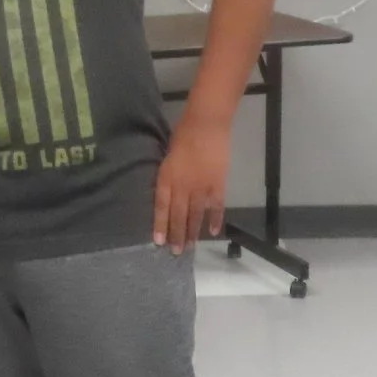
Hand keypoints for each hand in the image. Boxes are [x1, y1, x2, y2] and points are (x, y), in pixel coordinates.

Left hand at [154, 117, 230, 253]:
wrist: (206, 124)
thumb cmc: (183, 135)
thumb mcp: (168, 157)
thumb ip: (168, 177)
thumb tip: (169, 194)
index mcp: (167, 178)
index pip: (161, 207)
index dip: (160, 225)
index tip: (158, 242)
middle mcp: (182, 186)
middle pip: (178, 215)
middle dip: (176, 235)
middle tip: (176, 251)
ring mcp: (201, 187)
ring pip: (195, 215)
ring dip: (192, 232)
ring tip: (190, 246)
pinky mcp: (218, 184)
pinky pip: (216, 206)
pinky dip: (215, 220)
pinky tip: (213, 232)